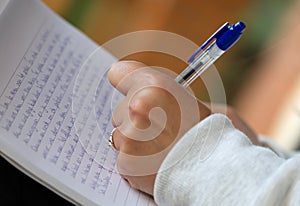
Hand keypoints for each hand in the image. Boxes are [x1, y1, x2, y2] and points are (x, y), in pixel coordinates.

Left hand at [108, 61, 210, 194]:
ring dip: (135, 143)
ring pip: (121, 136)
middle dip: (136, 120)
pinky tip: (156, 164)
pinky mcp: (126, 163)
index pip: (119, 73)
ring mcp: (129, 137)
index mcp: (154, 86)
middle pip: (120, 110)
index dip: (127, 83)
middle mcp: (136, 108)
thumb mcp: (191, 100)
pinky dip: (137, 162)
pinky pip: (124, 159)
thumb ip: (159, 92)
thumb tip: (138, 96)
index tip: (130, 90)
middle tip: (161, 129)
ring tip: (162, 149)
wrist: (214, 170)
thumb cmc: (207, 133)